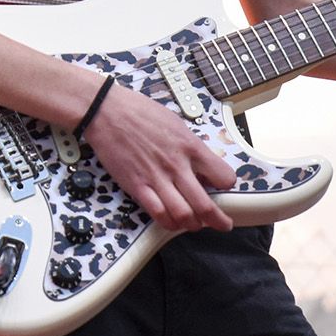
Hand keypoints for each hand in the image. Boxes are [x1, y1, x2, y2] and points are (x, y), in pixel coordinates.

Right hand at [80, 83, 236, 232]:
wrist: (108, 111)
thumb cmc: (139, 112)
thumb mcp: (176, 123)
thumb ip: (191, 146)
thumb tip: (201, 163)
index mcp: (190, 146)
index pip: (222, 176)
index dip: (227, 185)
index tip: (225, 188)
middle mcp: (177, 164)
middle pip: (205, 204)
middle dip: (218, 220)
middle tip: (222, 224)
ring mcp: (157, 177)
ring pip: (183, 215)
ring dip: (193, 224)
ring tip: (195, 224)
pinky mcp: (137, 186)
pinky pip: (157, 214)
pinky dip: (168, 223)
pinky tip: (171, 222)